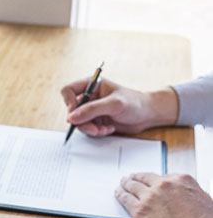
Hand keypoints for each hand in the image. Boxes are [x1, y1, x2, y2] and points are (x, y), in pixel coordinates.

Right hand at [60, 78, 178, 136]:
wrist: (148, 115)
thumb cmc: (135, 103)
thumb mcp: (114, 104)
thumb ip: (91, 110)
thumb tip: (72, 117)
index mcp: (92, 85)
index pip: (69, 91)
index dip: (69, 103)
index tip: (76, 114)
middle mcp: (90, 97)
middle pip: (72, 111)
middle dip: (82, 122)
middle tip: (94, 128)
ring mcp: (92, 110)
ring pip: (79, 122)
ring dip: (90, 129)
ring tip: (104, 129)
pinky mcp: (96, 121)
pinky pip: (87, 129)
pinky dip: (96, 132)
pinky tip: (108, 129)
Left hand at [115, 172, 212, 217]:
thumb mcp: (204, 202)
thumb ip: (189, 197)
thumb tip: (183, 201)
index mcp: (182, 180)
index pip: (162, 177)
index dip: (154, 181)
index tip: (150, 182)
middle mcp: (164, 185)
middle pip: (145, 178)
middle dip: (137, 178)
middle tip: (130, 178)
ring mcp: (150, 197)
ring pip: (132, 186)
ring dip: (126, 184)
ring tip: (122, 184)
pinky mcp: (139, 212)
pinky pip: (125, 199)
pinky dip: (120, 195)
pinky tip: (118, 194)